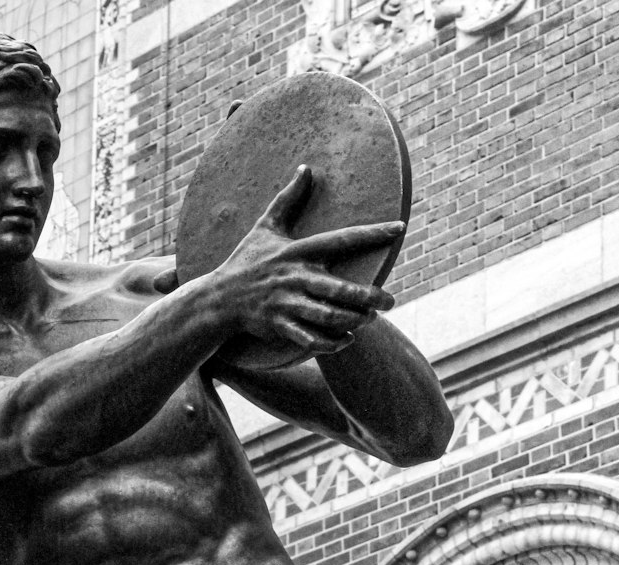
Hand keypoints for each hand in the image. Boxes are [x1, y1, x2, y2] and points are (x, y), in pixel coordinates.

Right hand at [212, 165, 398, 356]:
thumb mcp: (265, 226)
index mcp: (297, 250)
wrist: (219, 298)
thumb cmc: (247, 261)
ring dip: (354, 320)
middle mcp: (294, 277)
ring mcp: (287, 304)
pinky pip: (311, 338)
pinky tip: (348, 339)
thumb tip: (307, 167)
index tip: (399, 228)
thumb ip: (288, 199)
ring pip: (329, 317)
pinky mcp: (280, 326)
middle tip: (390, 300)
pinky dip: (332, 342)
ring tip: (371, 318)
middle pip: (339, 288)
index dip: (372, 234)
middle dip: (368, 297)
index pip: (341, 239)